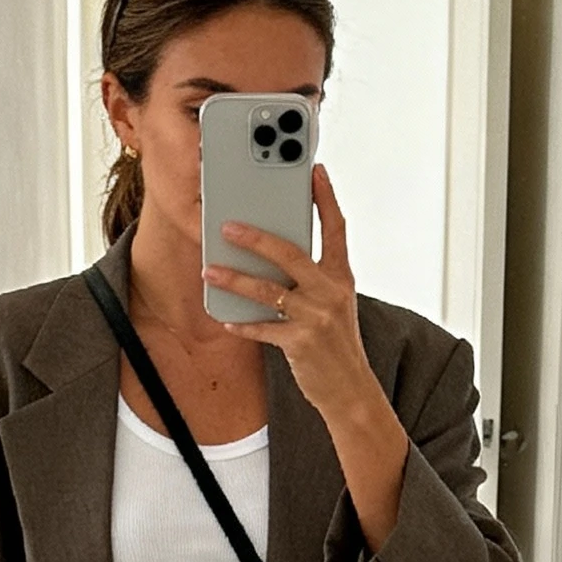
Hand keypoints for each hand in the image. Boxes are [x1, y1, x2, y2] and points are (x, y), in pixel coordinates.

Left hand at [204, 165, 408, 553]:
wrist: (350, 390)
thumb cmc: (336, 345)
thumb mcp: (334, 305)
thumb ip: (311, 279)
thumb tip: (272, 257)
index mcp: (342, 277)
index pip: (336, 228)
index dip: (325, 198)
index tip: (313, 170)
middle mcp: (331, 292)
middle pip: (291, 253)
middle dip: (257, 237)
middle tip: (227, 224)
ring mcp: (317, 318)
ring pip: (269, 291)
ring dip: (236, 279)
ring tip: (210, 270)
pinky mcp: (301, 344)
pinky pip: (263, 328)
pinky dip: (242, 322)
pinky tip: (224, 315)